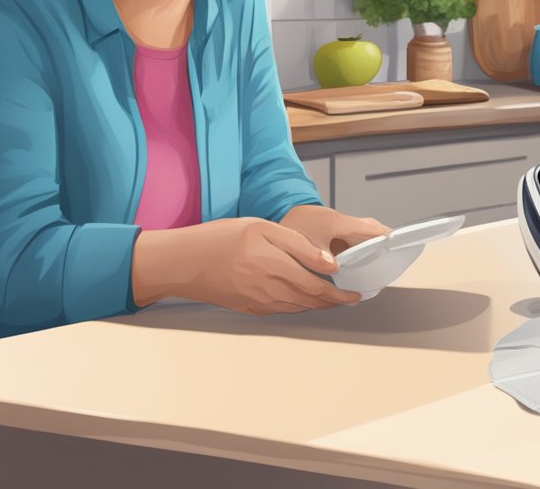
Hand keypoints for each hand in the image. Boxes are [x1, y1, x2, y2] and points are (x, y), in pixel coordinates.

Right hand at [132, 217, 363, 314]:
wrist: (182, 262)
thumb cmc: (221, 238)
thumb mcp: (263, 229)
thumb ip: (301, 246)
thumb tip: (330, 265)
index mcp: (277, 269)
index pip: (319, 288)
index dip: (342, 294)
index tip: (357, 294)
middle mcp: (270, 292)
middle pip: (312, 302)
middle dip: (335, 302)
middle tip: (350, 297)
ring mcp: (258, 303)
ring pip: (297, 308)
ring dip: (317, 305)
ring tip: (331, 297)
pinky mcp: (247, 308)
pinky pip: (280, 310)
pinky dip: (297, 305)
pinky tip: (300, 296)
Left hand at [280, 203, 390, 256]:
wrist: (278, 217)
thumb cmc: (289, 229)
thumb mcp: (305, 245)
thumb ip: (321, 257)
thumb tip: (336, 268)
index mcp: (338, 222)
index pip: (370, 229)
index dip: (386, 237)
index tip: (398, 244)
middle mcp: (341, 222)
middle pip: (370, 230)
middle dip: (382, 242)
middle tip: (392, 256)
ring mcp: (338, 226)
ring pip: (361, 235)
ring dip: (370, 246)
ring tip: (378, 263)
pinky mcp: (332, 231)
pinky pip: (352, 239)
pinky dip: (358, 249)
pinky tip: (357, 263)